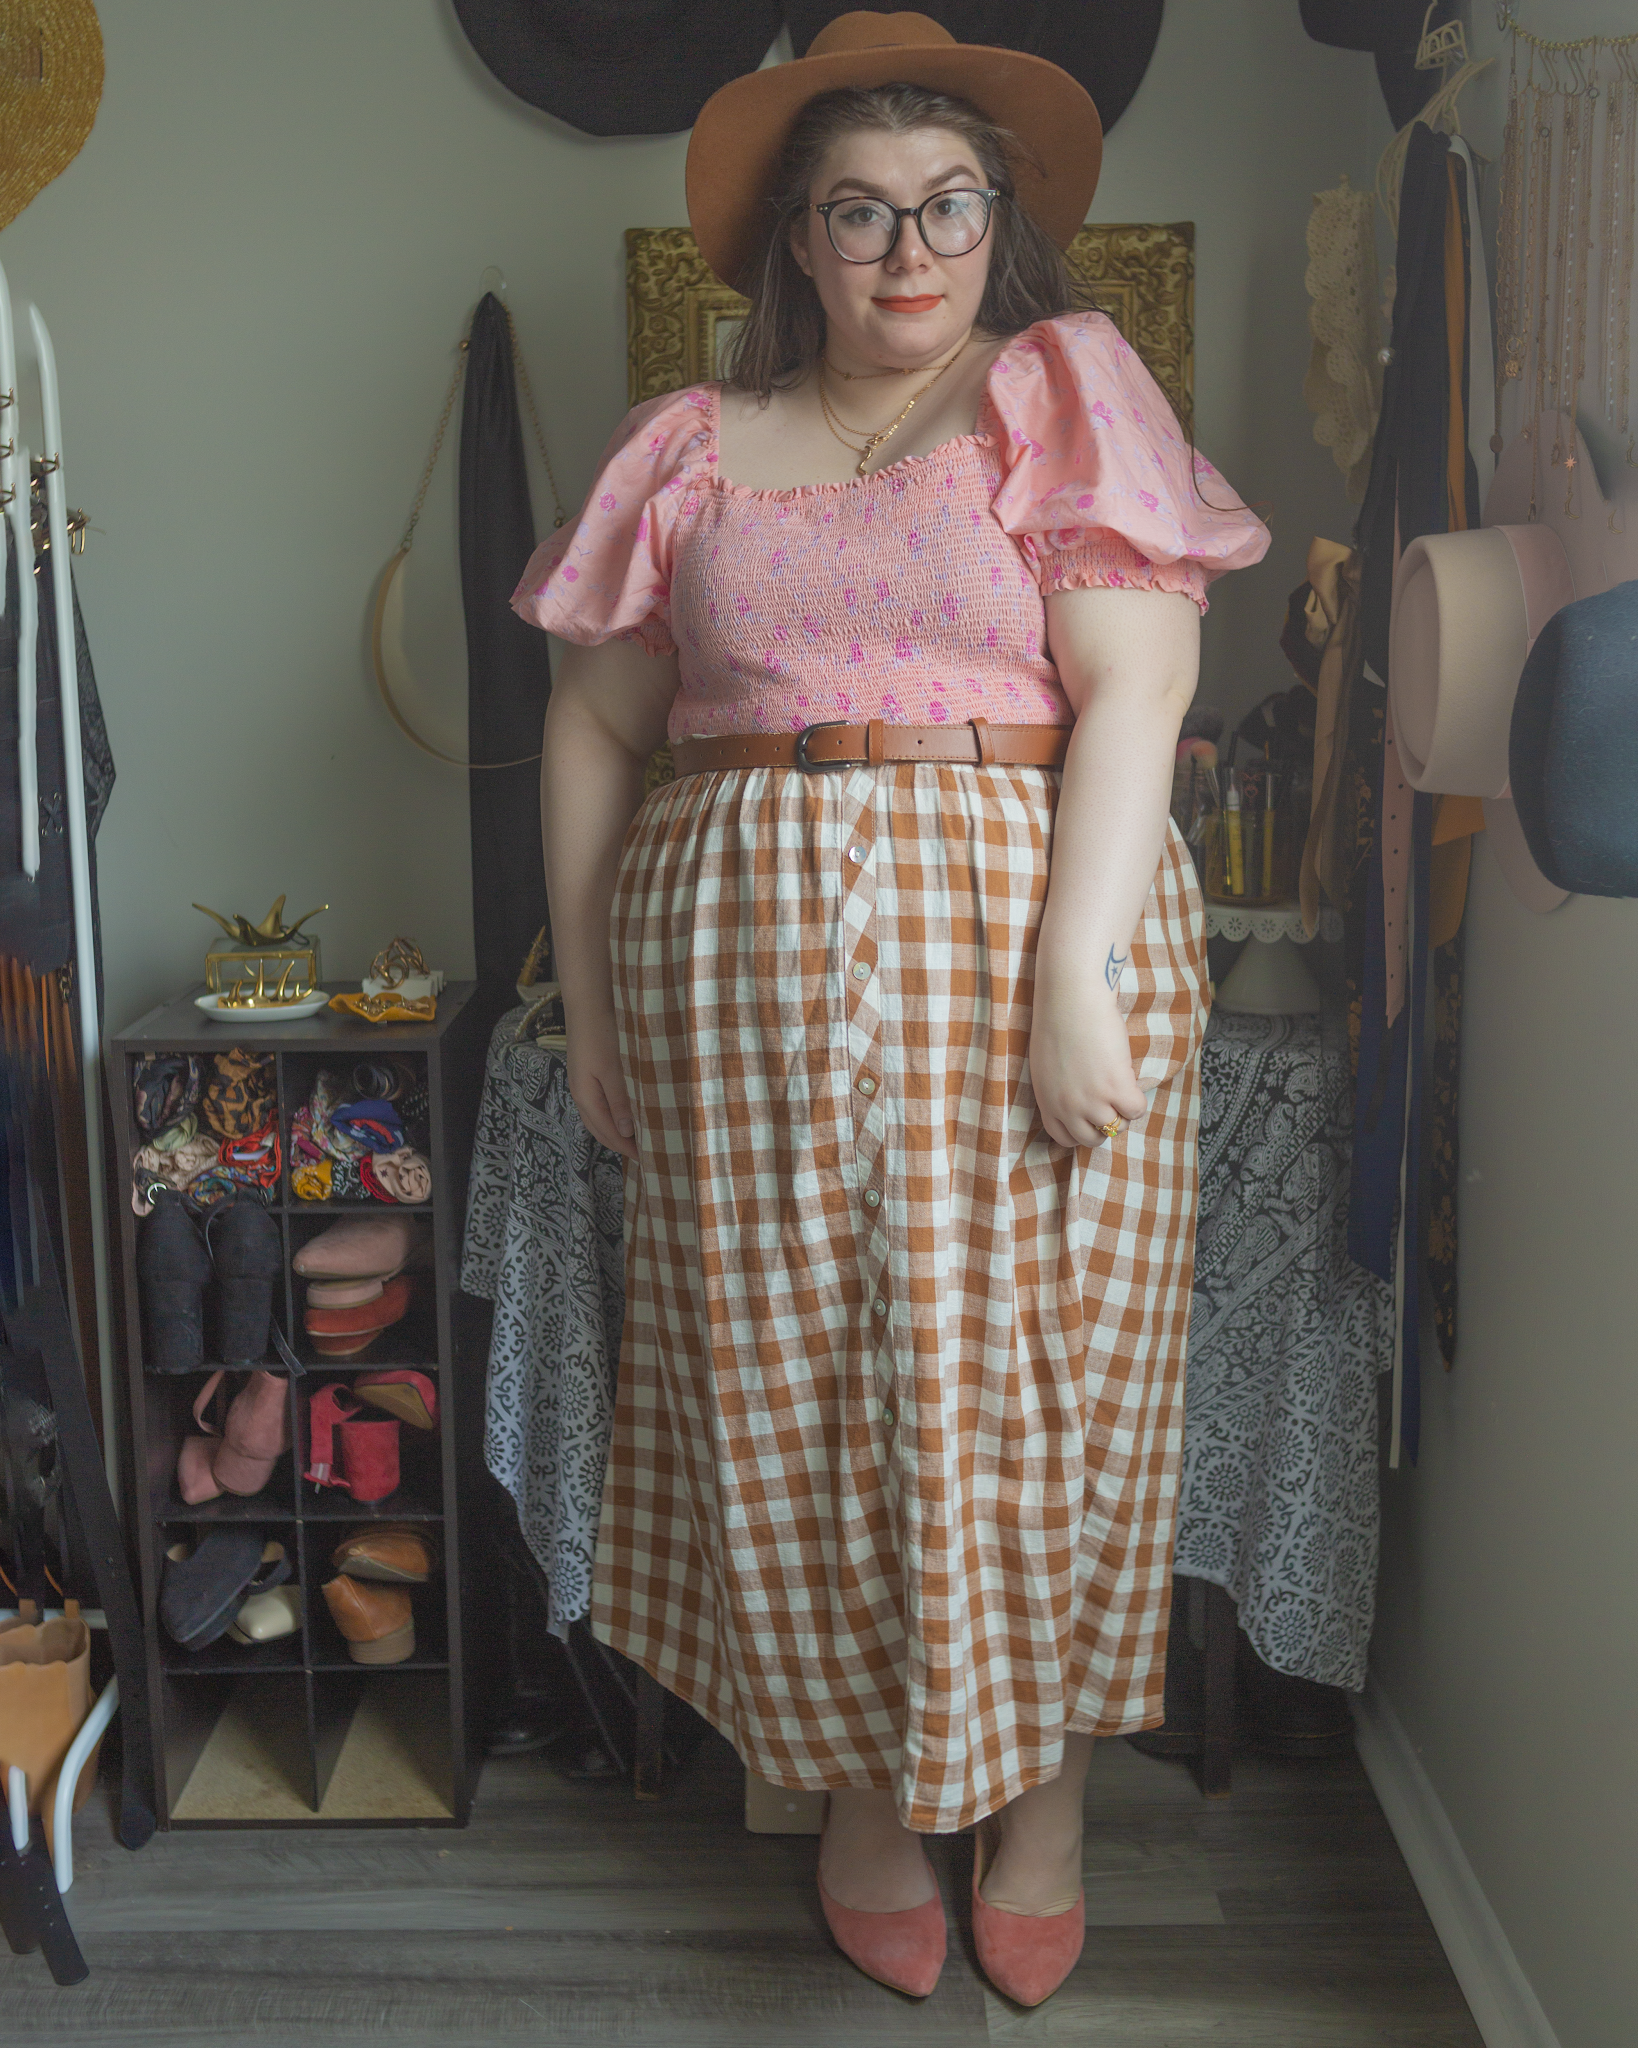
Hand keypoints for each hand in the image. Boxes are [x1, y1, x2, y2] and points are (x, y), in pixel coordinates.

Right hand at [564, 999, 637, 1161]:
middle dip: (620, 1144)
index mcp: (586, 1096)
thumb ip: (620, 1100)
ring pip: (600, 1117)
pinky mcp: (590, 1072)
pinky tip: (630, 1111)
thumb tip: (626, 1132)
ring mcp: (584, 1083)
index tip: (648, 1157)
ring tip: (639, 1137)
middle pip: (600, 1129)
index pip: (607, 1132)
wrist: (589, 1002)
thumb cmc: (602, 1034)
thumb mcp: (613, 1069)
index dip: (626, 1147)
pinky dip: (616, 1114)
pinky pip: (602, 1103)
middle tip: (645, 1153)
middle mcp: (581, 1094)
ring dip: (617, 1130)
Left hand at [1027, 973, 1147, 1149]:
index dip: (1081, 1131)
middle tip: (1112, 1103)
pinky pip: (1136, 1111)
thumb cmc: (1058, 1022)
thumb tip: (1081, 1102)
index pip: (1064, 1138)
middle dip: (1104, 1126)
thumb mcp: (1048, 1067)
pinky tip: (1132, 1081)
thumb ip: (1060, 1090)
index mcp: (1048, 1101)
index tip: (1091, 1120)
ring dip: (1124, 1112)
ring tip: (1122, 1088)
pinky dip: (1138, 1100)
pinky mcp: (1116, 1088)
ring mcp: (1092, 1100)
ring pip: (1117, 1127)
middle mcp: (1068, 1107)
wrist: (1071, 1000)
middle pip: (1091, 1139)